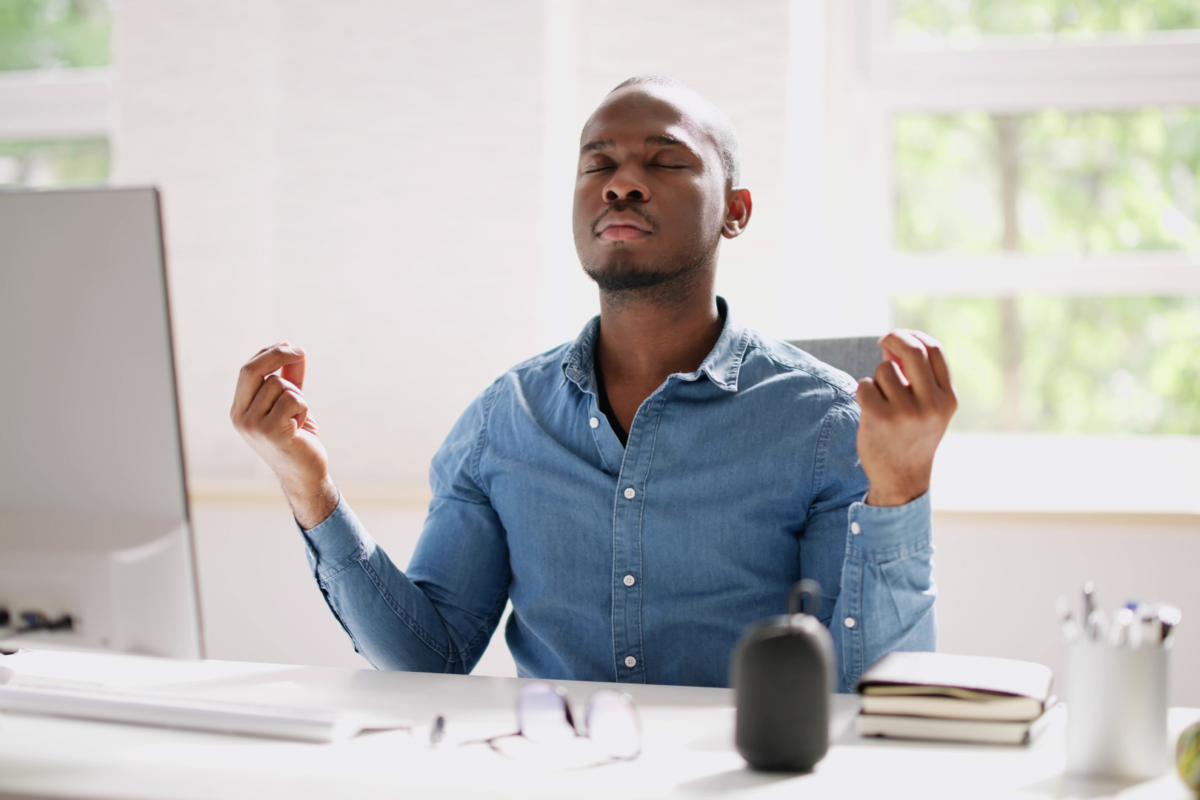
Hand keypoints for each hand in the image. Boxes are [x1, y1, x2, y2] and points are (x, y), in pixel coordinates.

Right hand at [230, 342, 338, 527]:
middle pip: (254, 370)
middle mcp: (240, 416)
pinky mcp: (273, 431)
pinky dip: (304, 410)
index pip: (247, 370)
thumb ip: (288, 378)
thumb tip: (293, 349)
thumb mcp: (289, 403)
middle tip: (299, 350)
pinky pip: (294, 401)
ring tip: (297, 419)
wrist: (305, 473)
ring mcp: (254, 425)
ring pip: (281, 386)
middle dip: (278, 355)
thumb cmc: (297, 437)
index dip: (268, 354)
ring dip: (298, 398)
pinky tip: (300, 428)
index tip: (288, 345)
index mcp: (239, 409)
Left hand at [855, 330, 956, 506]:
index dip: (915, 336)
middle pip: (912, 351)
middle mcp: (931, 404)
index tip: (901, 336)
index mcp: (948, 399)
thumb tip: (891, 345)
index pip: (934, 351)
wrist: (902, 479)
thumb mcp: (926, 408)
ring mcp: (907, 412)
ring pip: (884, 370)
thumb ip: (915, 378)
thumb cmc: (911, 437)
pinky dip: (864, 392)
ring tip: (882, 402)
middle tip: (883, 340)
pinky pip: (865, 385)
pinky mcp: (881, 418)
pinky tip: (870, 410)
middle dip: (895, 338)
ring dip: (877, 380)